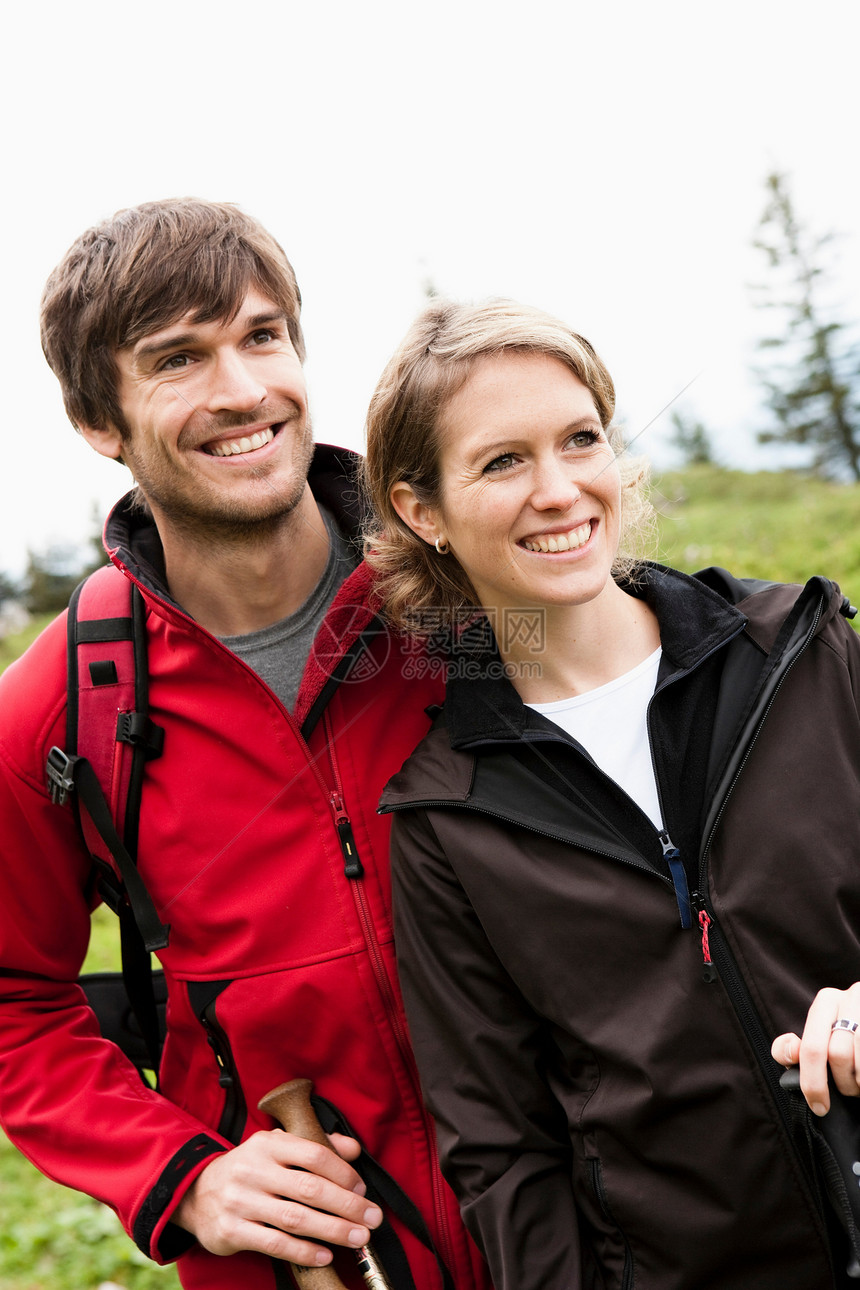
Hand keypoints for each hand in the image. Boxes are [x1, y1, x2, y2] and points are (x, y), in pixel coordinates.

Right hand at [173, 1128, 381, 1266]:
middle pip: (310, 1188)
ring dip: (332, 1230)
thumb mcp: (277, 1148)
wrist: (196, 1192)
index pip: (314, 1154)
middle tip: (372, 1219)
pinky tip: (324, 1255)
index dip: (343, 1173)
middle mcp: (254, 1169)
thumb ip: (315, 1146)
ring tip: (358, 1238)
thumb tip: (353, 1150)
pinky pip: (275, 1243)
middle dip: (347, 1205)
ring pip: (295, 1218)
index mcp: (269, 1144)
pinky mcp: (232, 1230)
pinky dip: (303, 1252)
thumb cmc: (249, 1169)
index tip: (362, 1189)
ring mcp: (241, 1200)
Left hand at [771, 984, 859, 1116]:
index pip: (812, 1048)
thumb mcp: (819, 1037)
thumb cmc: (847, 1038)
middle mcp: (850, 998)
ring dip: (859, 1082)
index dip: (812, 1083)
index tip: (819, 1107)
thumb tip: (790, 1052)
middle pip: (839, 1056)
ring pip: (859, 1063)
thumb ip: (795, 1048)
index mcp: (826, 1001)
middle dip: (843, 1083)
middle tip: (849, 1091)